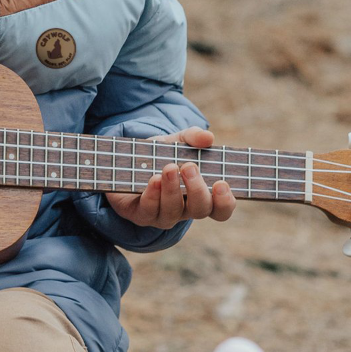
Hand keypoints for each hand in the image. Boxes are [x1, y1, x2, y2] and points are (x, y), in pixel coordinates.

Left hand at [105, 126, 235, 228]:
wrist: (125, 161)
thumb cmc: (159, 154)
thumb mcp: (176, 141)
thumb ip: (193, 137)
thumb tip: (208, 137)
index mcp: (199, 195)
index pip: (220, 209)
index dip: (225, 202)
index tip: (221, 183)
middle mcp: (184, 209)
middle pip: (200, 210)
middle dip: (197, 189)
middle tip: (190, 167)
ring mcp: (162, 214)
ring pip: (173, 212)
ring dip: (172, 189)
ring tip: (169, 168)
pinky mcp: (140, 214)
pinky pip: (148, 210)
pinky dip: (152, 194)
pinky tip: (153, 179)